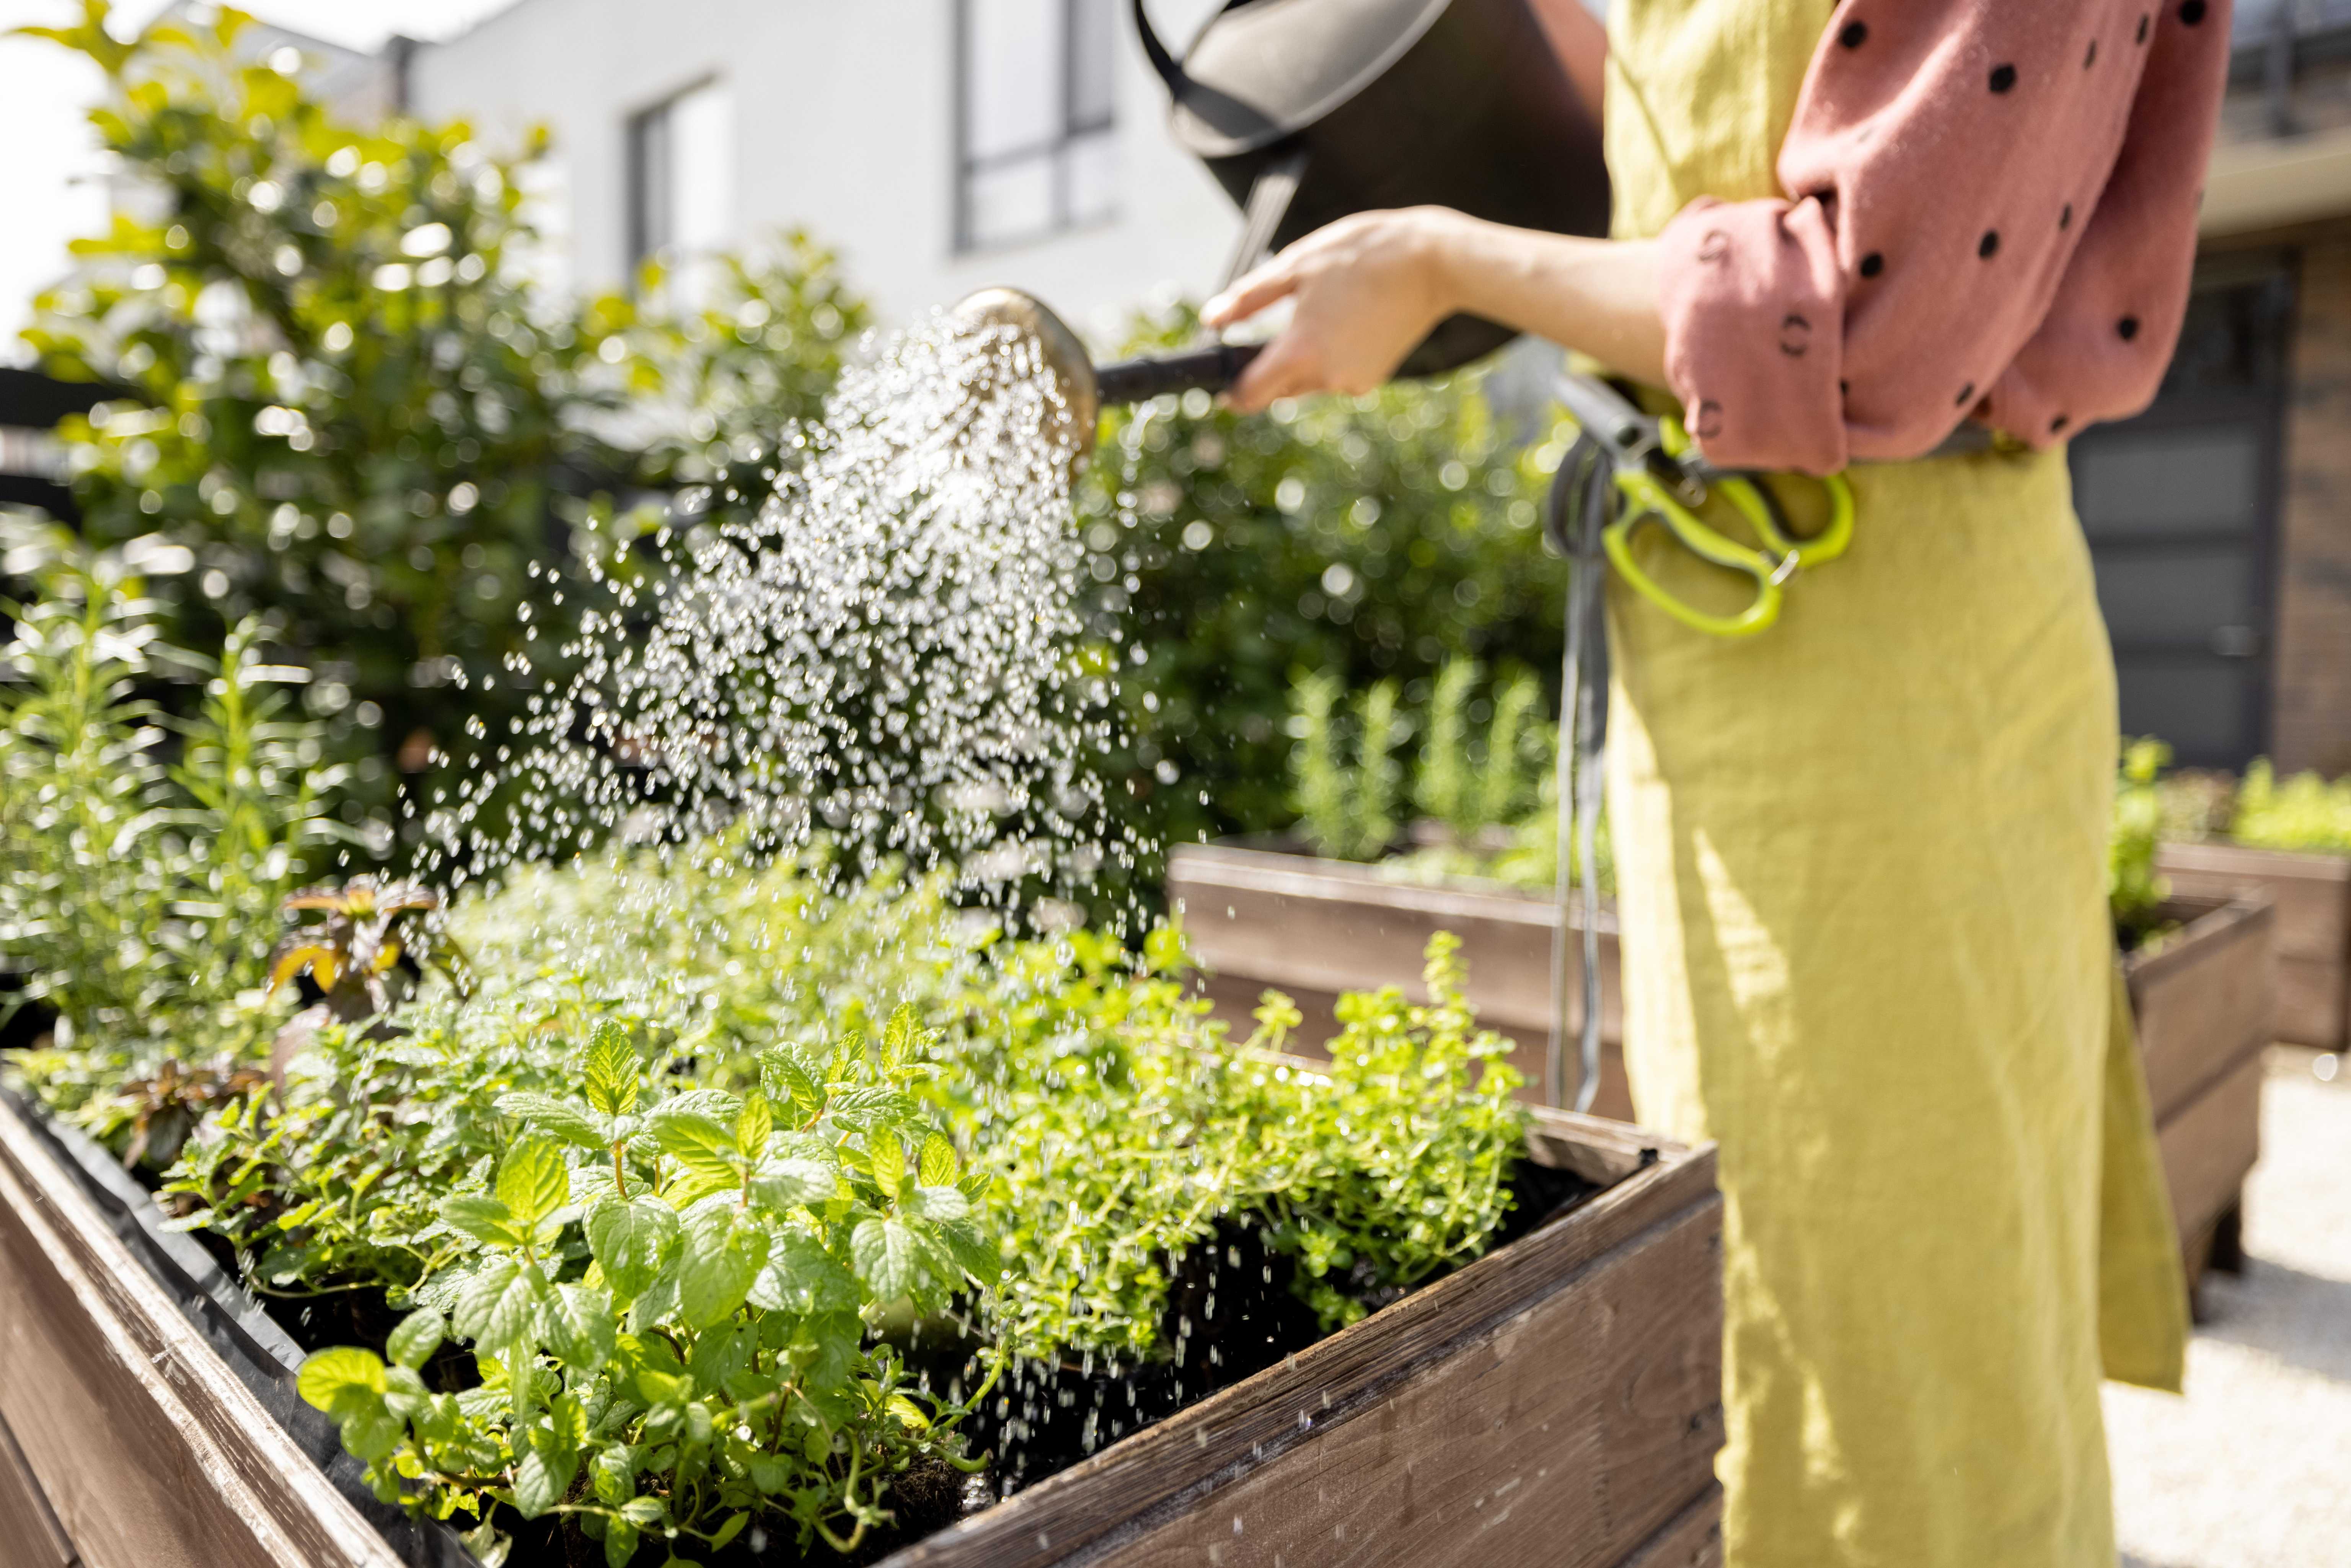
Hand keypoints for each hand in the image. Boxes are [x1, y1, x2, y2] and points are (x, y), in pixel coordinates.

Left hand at [1201, 207, 1465, 413]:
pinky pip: (1337, 374)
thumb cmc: (1362, 255)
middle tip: (1275, 325)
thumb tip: (1211, 319)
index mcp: (1301, 352)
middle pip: (1279, 389)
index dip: (1232, 391)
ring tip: (1323, 308)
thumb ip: (1248, 298)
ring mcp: (1354, 381)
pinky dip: (1331, 354)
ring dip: (1303, 357)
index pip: (1251, 394)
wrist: (1434, 262)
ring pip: (1309, 381)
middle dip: (1269, 368)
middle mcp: (1327, 377)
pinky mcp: (1374, 377)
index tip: (1223, 382)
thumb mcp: (1296, 266)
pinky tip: (1346, 317)